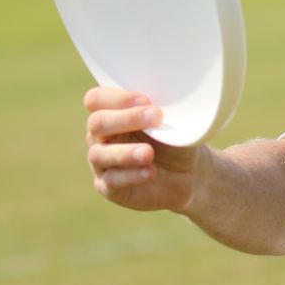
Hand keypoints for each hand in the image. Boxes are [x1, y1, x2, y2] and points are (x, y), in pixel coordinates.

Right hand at [84, 87, 205, 212]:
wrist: (188, 175)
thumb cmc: (175, 141)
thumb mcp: (171, 123)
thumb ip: (159, 111)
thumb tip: (158, 105)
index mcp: (111, 114)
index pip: (96, 99)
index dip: (117, 98)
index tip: (147, 100)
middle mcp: (100, 137)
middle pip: (97, 123)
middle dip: (126, 118)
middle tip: (156, 117)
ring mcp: (102, 162)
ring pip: (99, 154)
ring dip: (125, 152)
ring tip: (148, 153)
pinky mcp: (108, 187)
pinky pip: (111, 181)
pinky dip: (132, 175)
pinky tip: (150, 171)